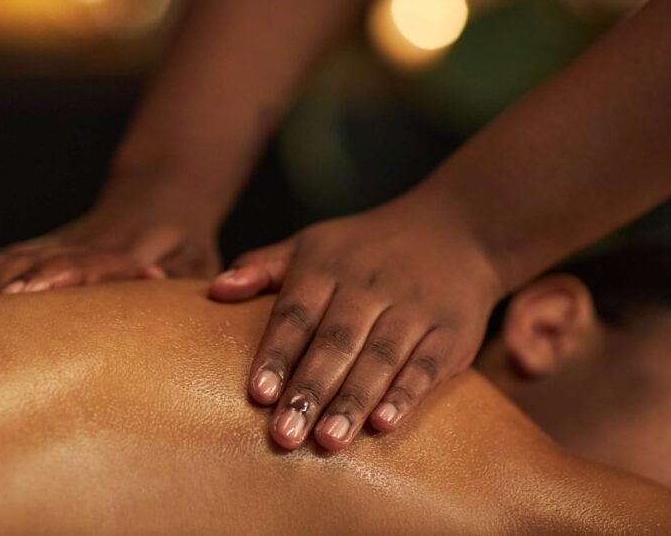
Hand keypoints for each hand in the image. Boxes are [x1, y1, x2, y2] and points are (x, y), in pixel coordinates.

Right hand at [0, 201, 219, 301]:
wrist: (163, 194)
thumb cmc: (187, 246)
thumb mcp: (195, 261)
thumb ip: (176, 275)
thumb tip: (150, 279)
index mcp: (126, 249)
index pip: (89, 261)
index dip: (57, 274)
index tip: (27, 291)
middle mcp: (85, 243)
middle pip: (39, 260)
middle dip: (2, 282)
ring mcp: (61, 243)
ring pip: (14, 257)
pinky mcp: (45, 246)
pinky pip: (3, 257)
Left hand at [209, 192, 502, 449]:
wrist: (455, 228)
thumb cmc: (364, 248)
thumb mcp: (312, 245)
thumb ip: (262, 268)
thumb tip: (214, 291)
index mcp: (328, 267)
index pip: (296, 313)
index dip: (277, 353)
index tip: (258, 393)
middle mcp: (369, 287)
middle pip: (335, 342)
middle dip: (310, 390)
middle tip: (284, 436)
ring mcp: (412, 308)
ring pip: (379, 358)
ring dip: (353, 400)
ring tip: (328, 441)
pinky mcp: (450, 331)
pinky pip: (427, 365)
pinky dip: (406, 394)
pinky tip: (384, 424)